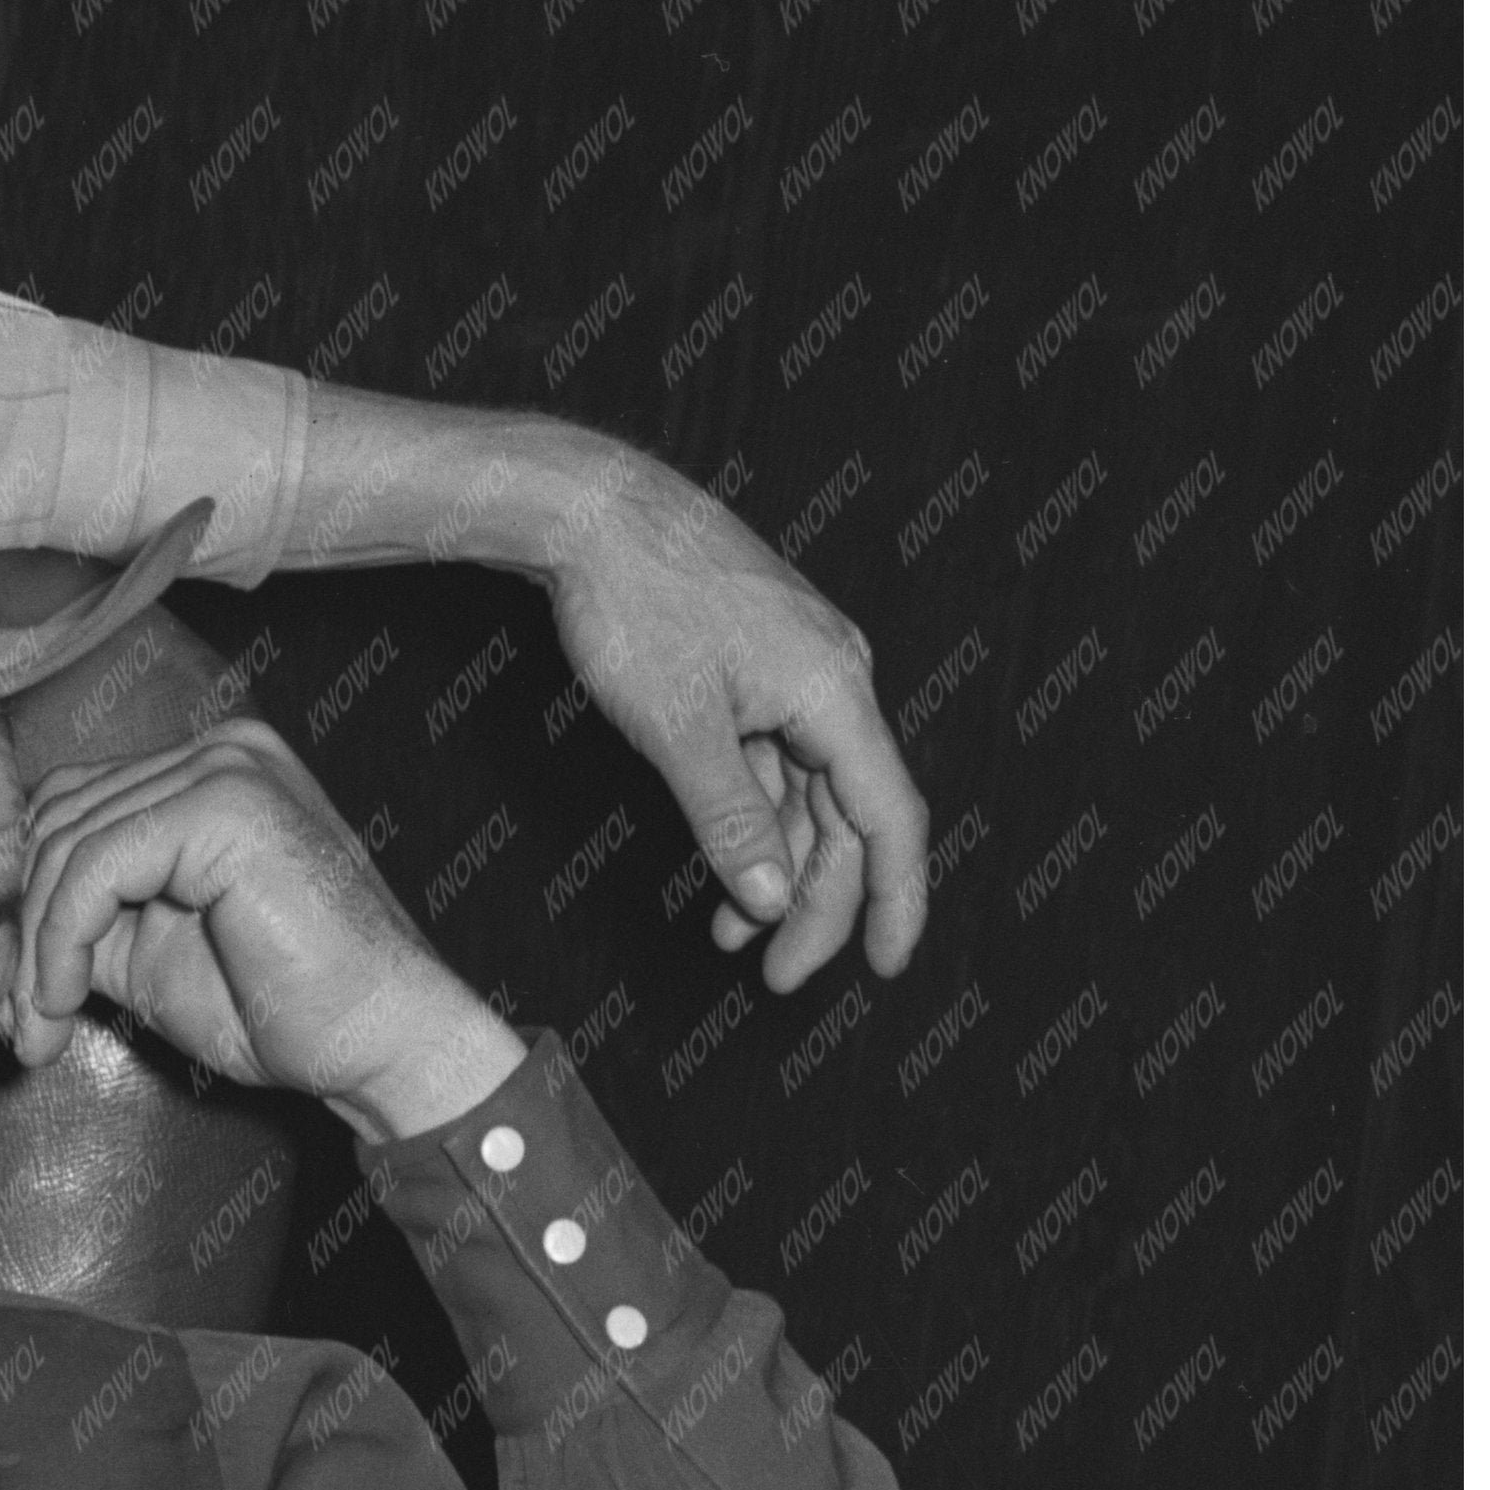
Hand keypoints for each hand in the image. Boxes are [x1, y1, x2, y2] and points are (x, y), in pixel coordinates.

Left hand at [21, 724, 524, 1150]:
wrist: (381, 1042)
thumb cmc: (286, 1008)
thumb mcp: (151, 953)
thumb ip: (86, 919)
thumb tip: (2, 937)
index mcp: (210, 772)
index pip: (74, 805)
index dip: (34, 901)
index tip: (29, 999)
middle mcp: (220, 751)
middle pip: (60, 819)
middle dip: (29, 931)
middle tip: (29, 1023)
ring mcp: (226, 769)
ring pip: (67, 844)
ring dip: (40, 949)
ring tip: (47, 1024)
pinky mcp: (224, 807)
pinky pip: (94, 867)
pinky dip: (62, 943)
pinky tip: (67, 1000)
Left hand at [534, 441, 928, 985]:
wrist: (593, 511)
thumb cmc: (637, 602)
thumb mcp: (679, 732)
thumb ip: (731, 823)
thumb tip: (770, 901)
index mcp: (836, 692)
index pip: (890, 817)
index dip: (895, 899)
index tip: (885, 965)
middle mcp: (834, 682)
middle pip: (848, 817)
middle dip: (818, 904)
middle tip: (778, 978)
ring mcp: (798, 675)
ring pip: (808, 797)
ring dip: (778, 871)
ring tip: (732, 940)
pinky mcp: (760, 670)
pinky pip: (775, 765)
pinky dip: (753, 823)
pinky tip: (725, 875)